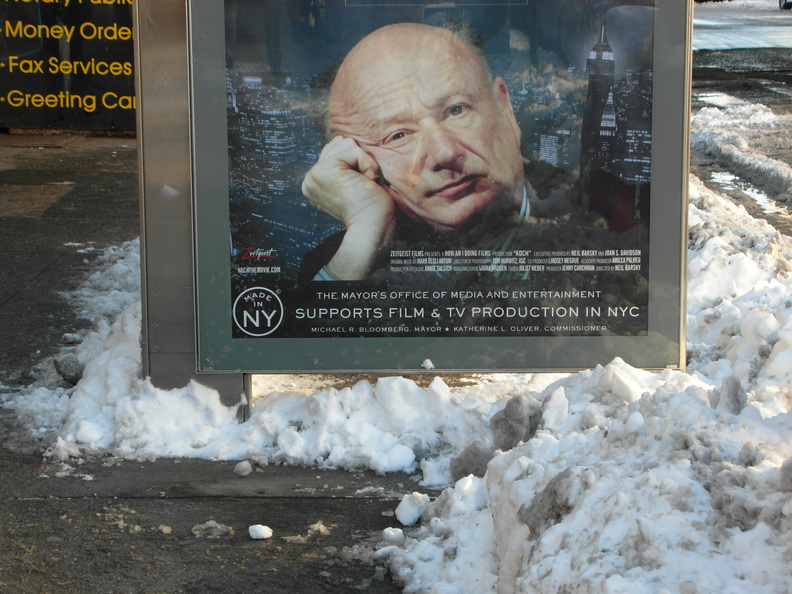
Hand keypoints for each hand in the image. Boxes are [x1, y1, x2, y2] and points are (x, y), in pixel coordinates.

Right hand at [302, 137, 396, 278]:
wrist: (372, 228)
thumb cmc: (371, 208)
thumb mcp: (352, 182)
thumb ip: (343, 163)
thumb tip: (342, 139)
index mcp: (314, 182)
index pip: (336, 150)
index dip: (355, 163)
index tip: (357, 189)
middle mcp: (310, 178)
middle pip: (341, 143)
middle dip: (359, 161)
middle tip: (362, 188)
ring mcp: (315, 173)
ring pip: (347, 144)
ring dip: (365, 164)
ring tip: (363, 186)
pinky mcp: (326, 169)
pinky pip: (355, 150)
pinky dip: (368, 165)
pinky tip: (366, 184)